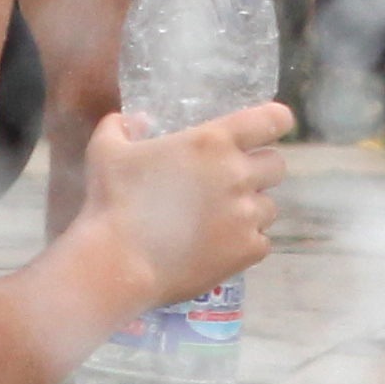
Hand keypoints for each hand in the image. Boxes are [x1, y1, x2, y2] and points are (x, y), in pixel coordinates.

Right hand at [79, 102, 293, 308]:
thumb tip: (136, 120)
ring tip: (219, 220)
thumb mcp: (107, 151)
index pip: (273, 119)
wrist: (117, 264)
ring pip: (269, 206)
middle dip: (259, 170)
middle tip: (230, 182)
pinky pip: (261, 242)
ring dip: (250, 209)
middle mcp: (239, 174)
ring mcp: (246, 215)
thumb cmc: (112, 202)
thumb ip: (122, 127)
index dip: (274, 122)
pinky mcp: (246, 251)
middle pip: (277, 164)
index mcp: (214, 141)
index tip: (267, 129)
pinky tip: (218, 247)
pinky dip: (245, 243)